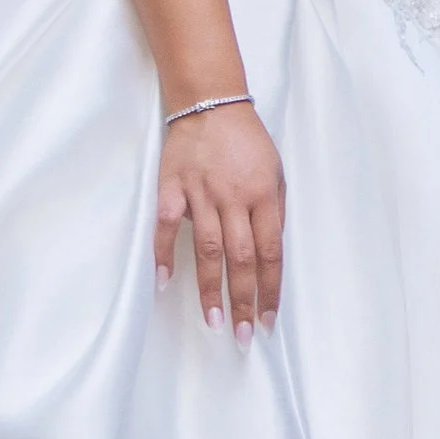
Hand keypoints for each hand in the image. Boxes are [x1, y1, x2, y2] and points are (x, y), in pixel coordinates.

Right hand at [155, 101, 283, 340]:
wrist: (210, 103)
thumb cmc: (247, 141)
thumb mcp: (275, 171)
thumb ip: (273, 211)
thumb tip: (271, 254)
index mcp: (263, 195)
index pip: (270, 252)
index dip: (270, 289)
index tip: (269, 318)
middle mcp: (234, 198)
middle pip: (241, 258)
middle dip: (244, 300)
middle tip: (244, 335)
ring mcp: (201, 194)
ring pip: (208, 250)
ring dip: (211, 289)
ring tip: (214, 322)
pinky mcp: (172, 188)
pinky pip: (167, 226)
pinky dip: (165, 254)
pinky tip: (164, 283)